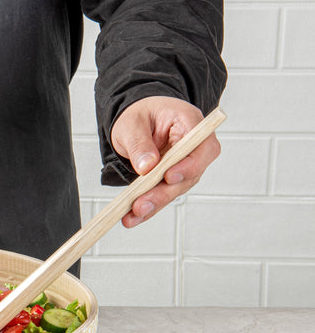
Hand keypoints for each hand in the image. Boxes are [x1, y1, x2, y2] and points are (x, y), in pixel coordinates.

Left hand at [111, 96, 220, 227]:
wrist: (136, 121)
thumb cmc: (139, 115)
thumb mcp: (131, 123)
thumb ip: (139, 143)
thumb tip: (147, 166)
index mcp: (189, 122)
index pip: (202, 147)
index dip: (190, 165)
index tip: (169, 176)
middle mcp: (192, 146)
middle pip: (189, 174)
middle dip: (164, 193)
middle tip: (141, 205)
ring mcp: (184, 164)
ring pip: (176, 189)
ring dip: (154, 204)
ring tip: (133, 214)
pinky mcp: (172, 179)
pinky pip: (163, 194)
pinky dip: (148, 207)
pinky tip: (133, 217)